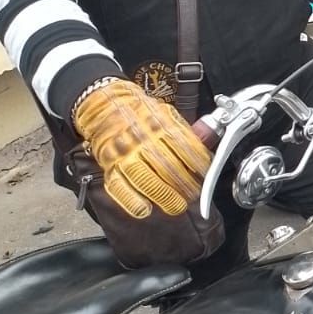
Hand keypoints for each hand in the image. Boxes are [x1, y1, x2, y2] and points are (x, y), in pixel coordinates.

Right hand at [72, 79, 211, 218]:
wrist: (105, 104)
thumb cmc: (140, 113)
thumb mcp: (166, 113)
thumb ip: (185, 131)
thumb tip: (207, 145)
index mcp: (159, 124)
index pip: (184, 147)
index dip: (198, 164)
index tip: (206, 176)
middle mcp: (142, 139)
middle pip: (166, 166)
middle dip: (183, 185)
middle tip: (194, 195)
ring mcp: (124, 153)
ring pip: (145, 178)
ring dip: (163, 195)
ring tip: (177, 206)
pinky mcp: (109, 165)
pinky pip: (119, 186)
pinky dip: (131, 200)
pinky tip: (145, 210)